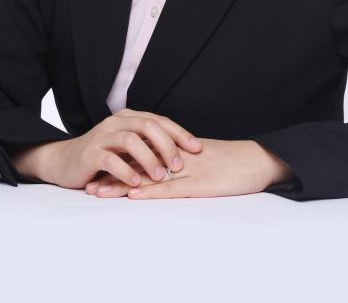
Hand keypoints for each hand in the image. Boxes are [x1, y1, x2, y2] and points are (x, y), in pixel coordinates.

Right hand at [39, 108, 202, 189]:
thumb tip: (182, 154)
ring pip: (130, 140)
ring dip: (148, 158)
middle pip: (148, 126)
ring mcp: (102, 136)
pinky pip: (111, 159)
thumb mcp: (127, 148)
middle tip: (179, 165)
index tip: (197, 149)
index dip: (180, 134)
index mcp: (129, 118)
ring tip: (160, 176)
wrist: (64, 161)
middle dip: (167, 145)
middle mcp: (116, 122)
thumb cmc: (102, 157)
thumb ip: (148, 145)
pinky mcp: (90, 153)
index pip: (160, 121)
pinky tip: (136, 183)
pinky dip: (126, 171)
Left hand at [85, 137, 294, 199]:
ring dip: (122, 184)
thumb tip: (164, 169)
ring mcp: (187, 171)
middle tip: (88, 182)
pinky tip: (133, 195)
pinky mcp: (199, 184)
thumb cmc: (235, 163)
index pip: (143, 155)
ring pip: (148, 177)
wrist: (259, 160)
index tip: (98, 169)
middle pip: (138, 165)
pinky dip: (150, 191)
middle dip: (112, 173)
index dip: (119, 162)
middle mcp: (177, 158)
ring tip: (98, 191)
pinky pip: (171, 188)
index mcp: (178, 151)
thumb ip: (184, 163)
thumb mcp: (205, 162)